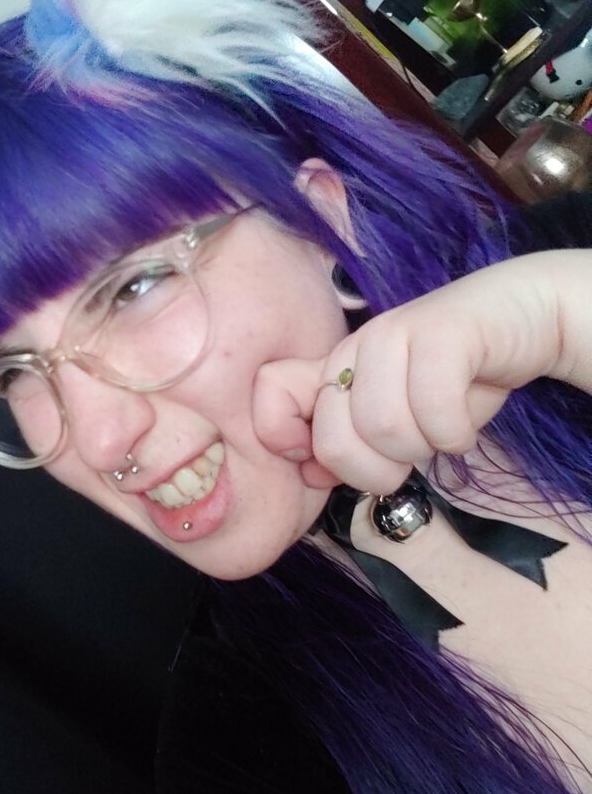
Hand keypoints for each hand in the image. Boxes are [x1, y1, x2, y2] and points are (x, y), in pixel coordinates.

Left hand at [252, 253, 568, 494]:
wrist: (523, 320)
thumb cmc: (455, 380)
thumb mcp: (396, 419)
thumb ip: (350, 446)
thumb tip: (311, 474)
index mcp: (334, 366)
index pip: (269, 393)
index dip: (291, 439)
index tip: (334, 461)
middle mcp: (355, 347)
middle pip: (334, 439)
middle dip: (377, 471)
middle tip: (411, 456)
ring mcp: (395, 333)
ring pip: (384, 428)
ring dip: (423, 450)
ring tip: (441, 433)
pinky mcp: (442, 331)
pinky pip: (435, 411)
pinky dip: (456, 436)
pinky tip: (466, 426)